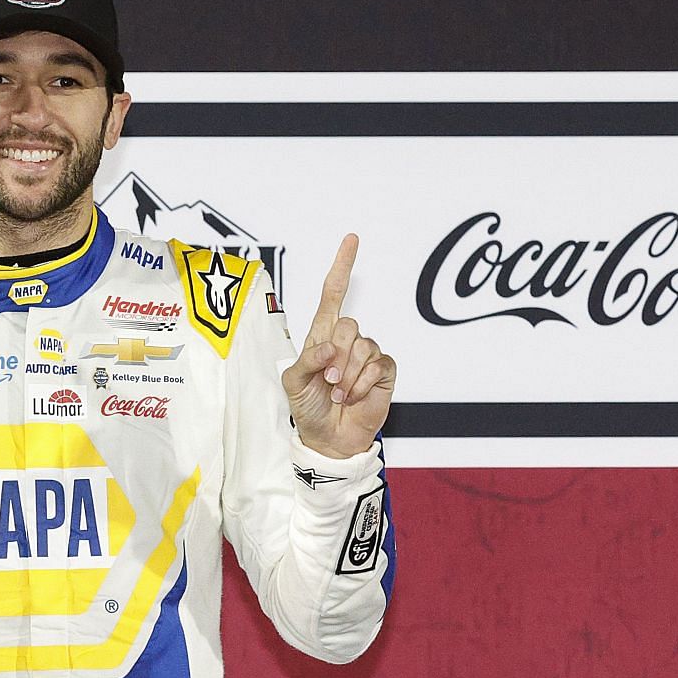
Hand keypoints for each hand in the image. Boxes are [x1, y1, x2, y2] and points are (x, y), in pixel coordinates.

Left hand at [280, 234, 395, 459]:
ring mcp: (368, 355)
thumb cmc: (308, 406)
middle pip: (348, 324)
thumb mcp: (293, 382)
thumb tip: (329, 347)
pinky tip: (352, 397)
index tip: (352, 239)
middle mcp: (346, 340)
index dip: (342, 266)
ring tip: (337, 394)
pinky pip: (377, 366)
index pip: (334, 293)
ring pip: (363, 347)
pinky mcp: (384, 372)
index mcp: (322, 334)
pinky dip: (360, 386)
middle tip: (326, 381)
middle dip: (335, 357)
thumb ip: (307, 361)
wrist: (328, 438)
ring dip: (346, 377)